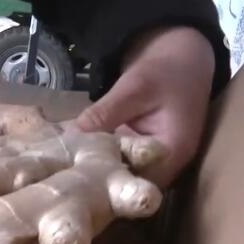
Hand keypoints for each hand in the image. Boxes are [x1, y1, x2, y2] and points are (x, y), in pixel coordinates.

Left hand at [76, 26, 215, 186]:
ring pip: (121, 176)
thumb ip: (105, 113)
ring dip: (94, 172)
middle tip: (60, 178)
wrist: (182, 58)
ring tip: (61, 169)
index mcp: (173, 152)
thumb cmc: (166, 70)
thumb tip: (71, 136)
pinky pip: (118, 163)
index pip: (138, 184)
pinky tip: (71, 155)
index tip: (74, 178)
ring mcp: (154, 161)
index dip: (106, 184)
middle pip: (128, 185)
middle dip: (95, 182)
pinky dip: (98, 159)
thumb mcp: (134, 87)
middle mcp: (166, 165)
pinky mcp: (140, 154)